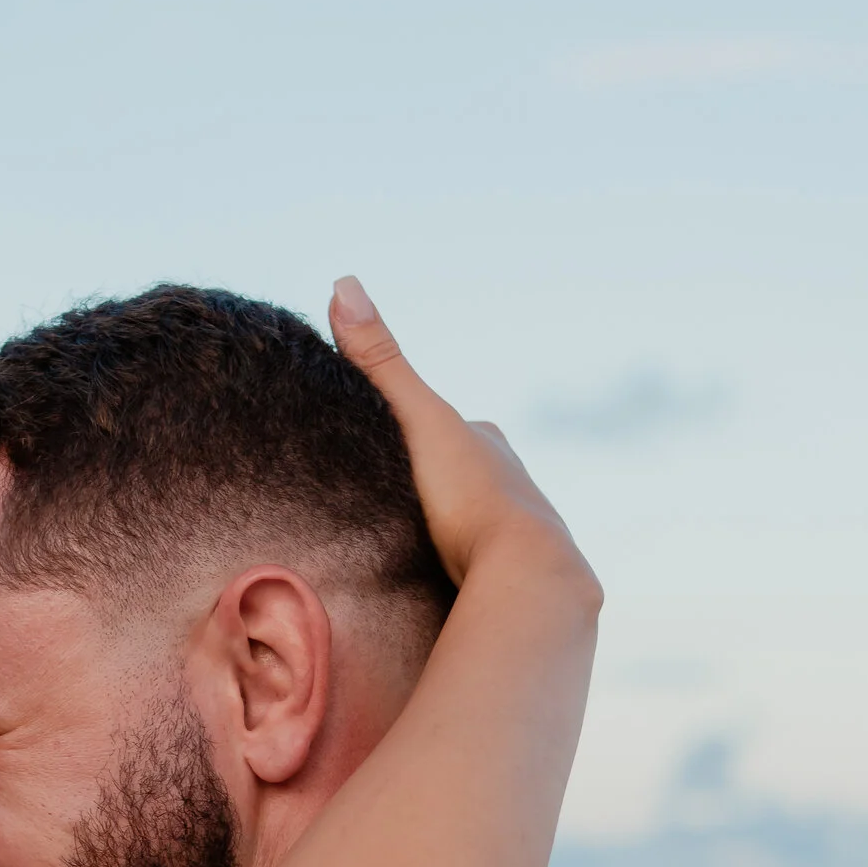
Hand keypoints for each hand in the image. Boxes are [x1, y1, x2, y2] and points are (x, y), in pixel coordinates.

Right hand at [328, 278, 588, 594]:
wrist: (524, 575)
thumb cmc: (471, 495)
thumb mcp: (418, 420)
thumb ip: (382, 363)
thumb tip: (343, 282)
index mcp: (491, 442)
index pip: (444, 426)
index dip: (410, 432)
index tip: (373, 445)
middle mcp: (513, 481)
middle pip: (457, 474)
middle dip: (428, 483)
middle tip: (384, 500)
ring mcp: (517, 532)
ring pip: (467, 521)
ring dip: (442, 530)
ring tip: (403, 548)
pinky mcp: (512, 579)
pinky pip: (472, 566)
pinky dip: (452, 567)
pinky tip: (433, 584)